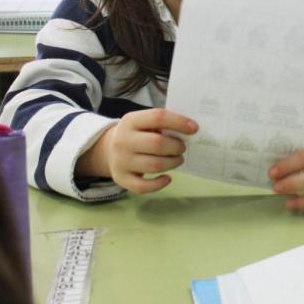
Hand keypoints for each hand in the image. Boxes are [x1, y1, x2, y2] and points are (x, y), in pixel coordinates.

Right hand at [77, 108, 197, 193]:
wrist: (108, 149)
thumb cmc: (136, 133)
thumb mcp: (143, 122)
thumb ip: (162, 123)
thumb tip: (190, 130)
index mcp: (131, 121)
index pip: (157, 117)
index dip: (179, 122)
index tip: (195, 128)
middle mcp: (123, 141)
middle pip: (157, 144)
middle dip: (176, 147)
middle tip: (183, 148)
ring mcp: (121, 161)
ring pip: (154, 165)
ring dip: (172, 163)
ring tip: (178, 159)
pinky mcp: (121, 179)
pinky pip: (143, 186)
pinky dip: (159, 184)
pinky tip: (167, 178)